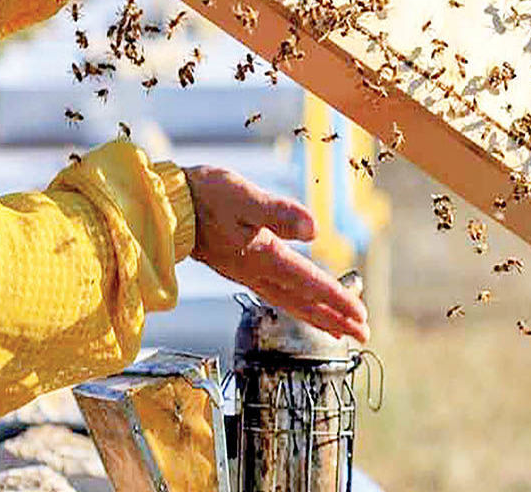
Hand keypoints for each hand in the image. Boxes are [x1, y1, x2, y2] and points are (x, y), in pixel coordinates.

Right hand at [184, 166, 370, 342]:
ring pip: (290, 302)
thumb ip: (278, 213)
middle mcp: (256, 272)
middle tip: (362, 335)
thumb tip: (314, 230)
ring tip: (339, 331)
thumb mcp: (244, 196)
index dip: (336, 299)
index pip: (308, 283)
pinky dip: (296, 305)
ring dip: (317, 317)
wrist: (167, 206)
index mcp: (263, 255)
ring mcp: (246, 273)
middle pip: (303, 303)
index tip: (361, 316)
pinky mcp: (238, 268)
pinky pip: (275, 295)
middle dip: (334, 319)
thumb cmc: (206, 195)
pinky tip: (300, 304)